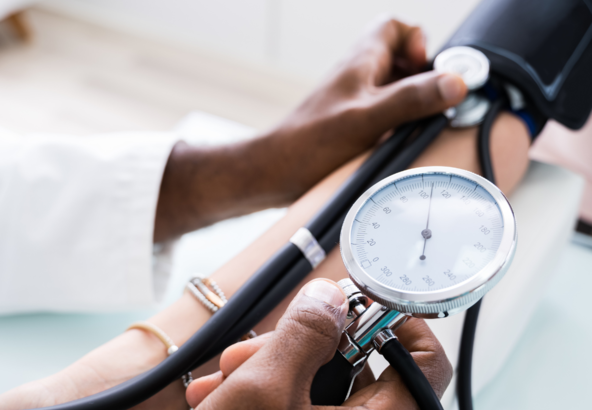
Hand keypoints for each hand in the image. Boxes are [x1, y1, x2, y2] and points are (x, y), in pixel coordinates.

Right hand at [186, 279, 451, 408]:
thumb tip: (330, 296)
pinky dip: (270, 392)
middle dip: (300, 346)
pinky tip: (228, 393)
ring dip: (273, 367)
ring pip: (322, 385)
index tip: (354, 303)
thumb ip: (304, 334)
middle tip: (257, 347)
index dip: (397, 321)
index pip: (425, 362)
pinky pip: (302, 405)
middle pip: (359, 367)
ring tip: (227, 375)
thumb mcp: (265, 391)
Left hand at [268, 16, 466, 196]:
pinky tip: (396, 143)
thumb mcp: (367, 119)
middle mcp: (358, 77)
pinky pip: (384, 113)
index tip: (426, 70)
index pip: (395, 27)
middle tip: (427, 103)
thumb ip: (410, 99)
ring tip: (413, 125)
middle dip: (422, 78)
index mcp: (361, 62)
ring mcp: (354, 101)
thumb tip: (454, 83)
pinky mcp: (351, 124)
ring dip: (410, 103)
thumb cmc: (309, 144)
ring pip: (394, 88)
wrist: (275, 172)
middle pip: (401, 60)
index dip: (417, 41)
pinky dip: (397, 123)